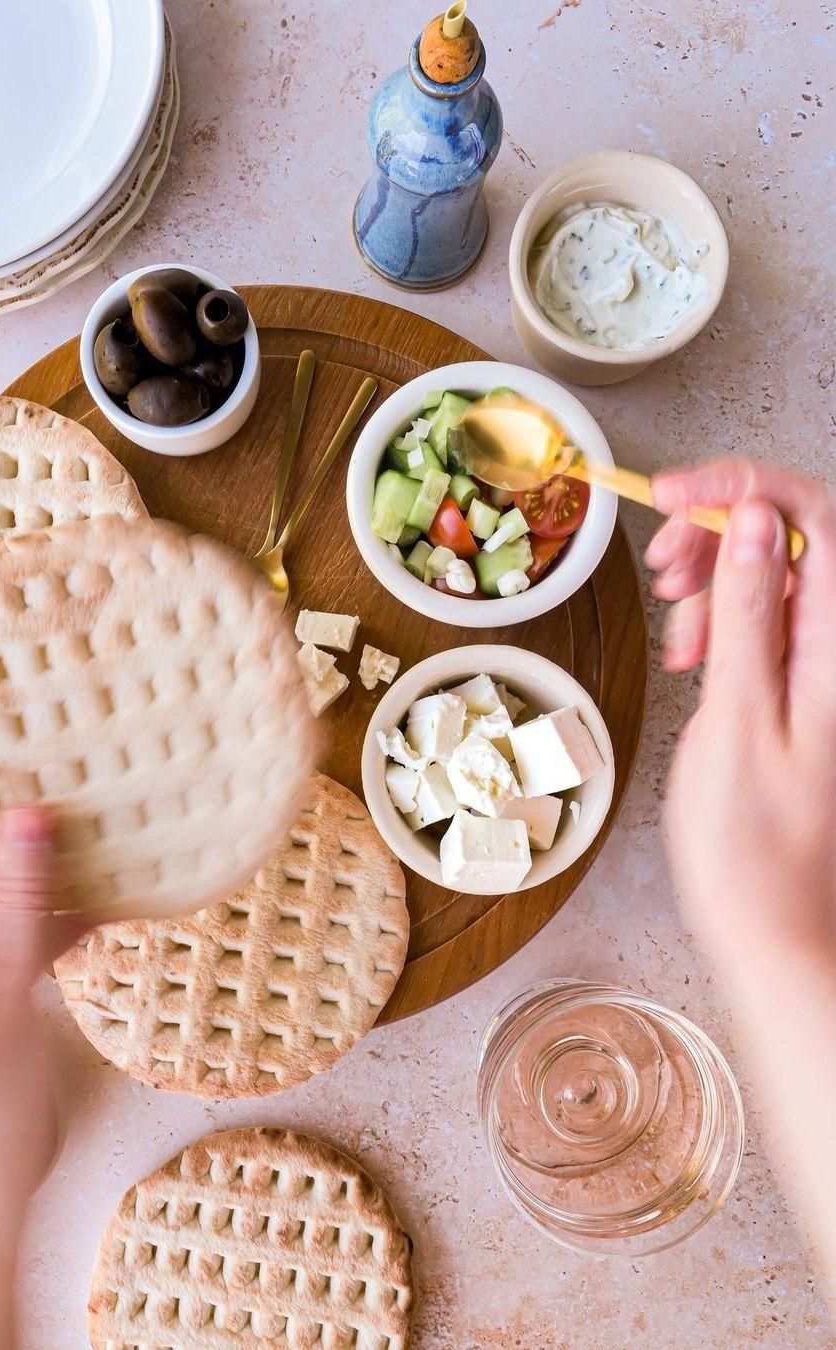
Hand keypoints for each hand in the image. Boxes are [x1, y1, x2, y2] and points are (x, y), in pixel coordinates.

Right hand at [646, 460, 835, 956]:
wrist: (777, 929)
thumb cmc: (755, 847)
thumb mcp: (739, 719)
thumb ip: (750, 615)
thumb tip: (755, 522)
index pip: (817, 519)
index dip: (744, 485)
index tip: (673, 493)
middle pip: (796, 537)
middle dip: (721, 529)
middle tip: (663, 565)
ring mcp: (823, 668)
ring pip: (774, 575)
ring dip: (715, 577)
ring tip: (674, 622)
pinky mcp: (801, 688)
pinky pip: (767, 621)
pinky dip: (721, 620)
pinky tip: (691, 653)